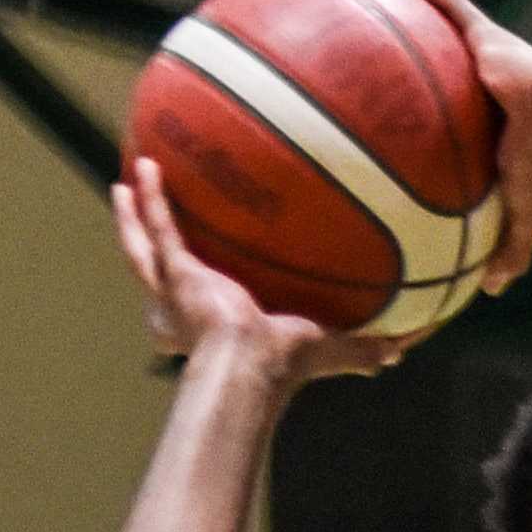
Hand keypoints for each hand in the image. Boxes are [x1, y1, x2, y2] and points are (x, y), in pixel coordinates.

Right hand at [112, 159, 409, 385]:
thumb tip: (406, 352)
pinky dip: (150, 197)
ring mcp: (176, 288)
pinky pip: (158, 226)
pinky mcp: (175, 272)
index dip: (203, 284)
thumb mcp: (334, 349)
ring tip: (125, 184)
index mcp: (223, 319)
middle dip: (154, 247)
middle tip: (150, 220)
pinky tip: (145, 167)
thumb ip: (366, 347)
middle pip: (164, 269)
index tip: (206, 270)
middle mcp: (192, 304)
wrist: (255, 365)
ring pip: (142, 246)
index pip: (211, 298)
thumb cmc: (291, 365)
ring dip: (132, 216)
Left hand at [381, 0, 531, 290]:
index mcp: (481, 128)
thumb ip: (508, 251)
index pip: (444, 123)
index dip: (417, 123)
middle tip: (353, 67)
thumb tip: (489, 293)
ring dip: (402, 13)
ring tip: (358, 4)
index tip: (380, 128)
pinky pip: (443, 1)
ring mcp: (479, 56)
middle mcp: (476, 87)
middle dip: (399, 63)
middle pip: (430, 71)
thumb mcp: (523, 215)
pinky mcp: (484, 31)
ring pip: (433, 28)